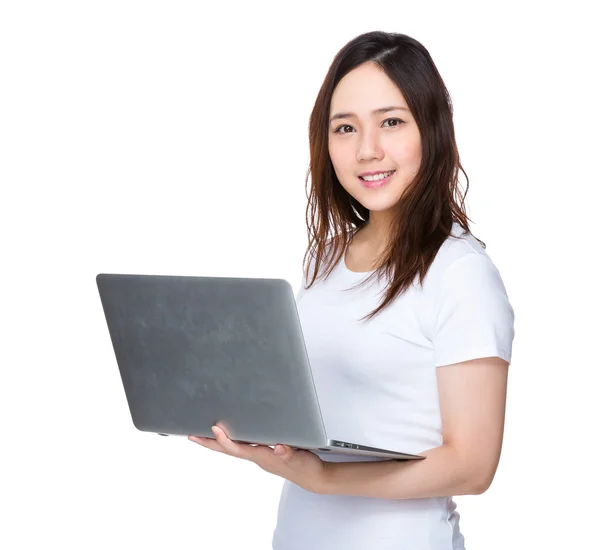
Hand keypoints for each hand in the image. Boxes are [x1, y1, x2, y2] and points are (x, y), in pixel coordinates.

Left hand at [188, 423, 328, 493]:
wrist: (313, 478)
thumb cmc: (305, 468)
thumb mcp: (299, 458)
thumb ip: (289, 453)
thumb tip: (279, 447)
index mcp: (262, 456)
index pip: (238, 448)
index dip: (225, 439)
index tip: (214, 428)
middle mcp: (257, 456)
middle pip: (228, 450)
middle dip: (210, 443)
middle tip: (192, 435)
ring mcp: (259, 456)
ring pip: (233, 448)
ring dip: (218, 442)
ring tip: (204, 433)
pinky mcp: (264, 453)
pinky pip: (242, 446)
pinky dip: (232, 441)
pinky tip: (229, 435)